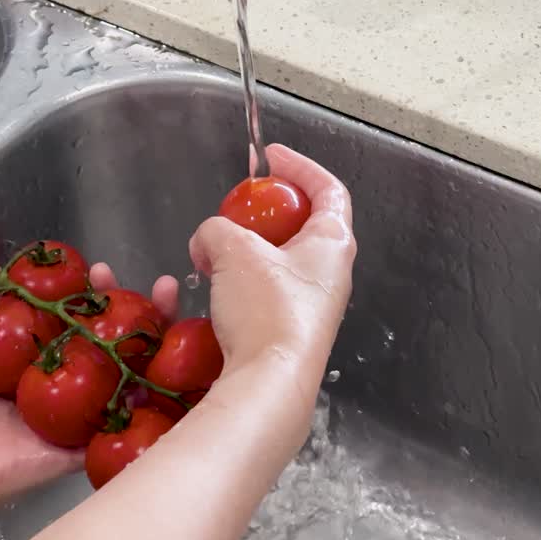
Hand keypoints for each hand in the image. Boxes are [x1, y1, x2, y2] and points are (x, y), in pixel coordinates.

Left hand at [0, 262, 178, 520]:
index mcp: (44, 365)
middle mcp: (71, 388)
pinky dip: (154, 396)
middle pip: (116, 344)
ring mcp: (83, 415)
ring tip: (170, 308)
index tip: (100, 270)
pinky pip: (127, 421)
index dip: (96, 296)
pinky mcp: (86, 444)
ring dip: (158, 342)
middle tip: (149, 286)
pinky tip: (173, 365)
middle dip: (138, 312)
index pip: (80, 322)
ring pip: (132, 375)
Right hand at [190, 144, 355, 379]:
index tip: (271, 157)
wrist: (270, 382)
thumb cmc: (267, 310)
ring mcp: (313, 306)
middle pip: (305, 226)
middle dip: (269, 213)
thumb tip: (207, 240)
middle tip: (239, 208)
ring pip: (281, 263)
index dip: (301, 167)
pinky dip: (241, 282)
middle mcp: (330, 274)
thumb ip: (216, 230)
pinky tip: (214, 287)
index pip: (329, 190)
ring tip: (215, 249)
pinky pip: (267, 294)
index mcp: (333, 243)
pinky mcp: (290, 332)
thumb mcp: (234, 251)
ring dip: (247, 251)